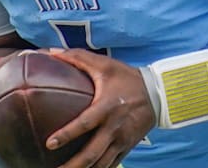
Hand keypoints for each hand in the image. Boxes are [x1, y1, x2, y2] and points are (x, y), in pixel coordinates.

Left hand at [45, 49, 154, 167]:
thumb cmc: (127, 78)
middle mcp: (114, 128)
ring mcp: (121, 141)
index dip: (67, 134)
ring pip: (101, 164)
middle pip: (92, 154)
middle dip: (74, 166)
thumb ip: (77, 57)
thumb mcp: (104, 64)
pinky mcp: (127, 147)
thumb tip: (51, 52)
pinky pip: (111, 164)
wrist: (158, 93)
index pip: (85, 124)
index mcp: (106, 108)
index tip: (50, 143)